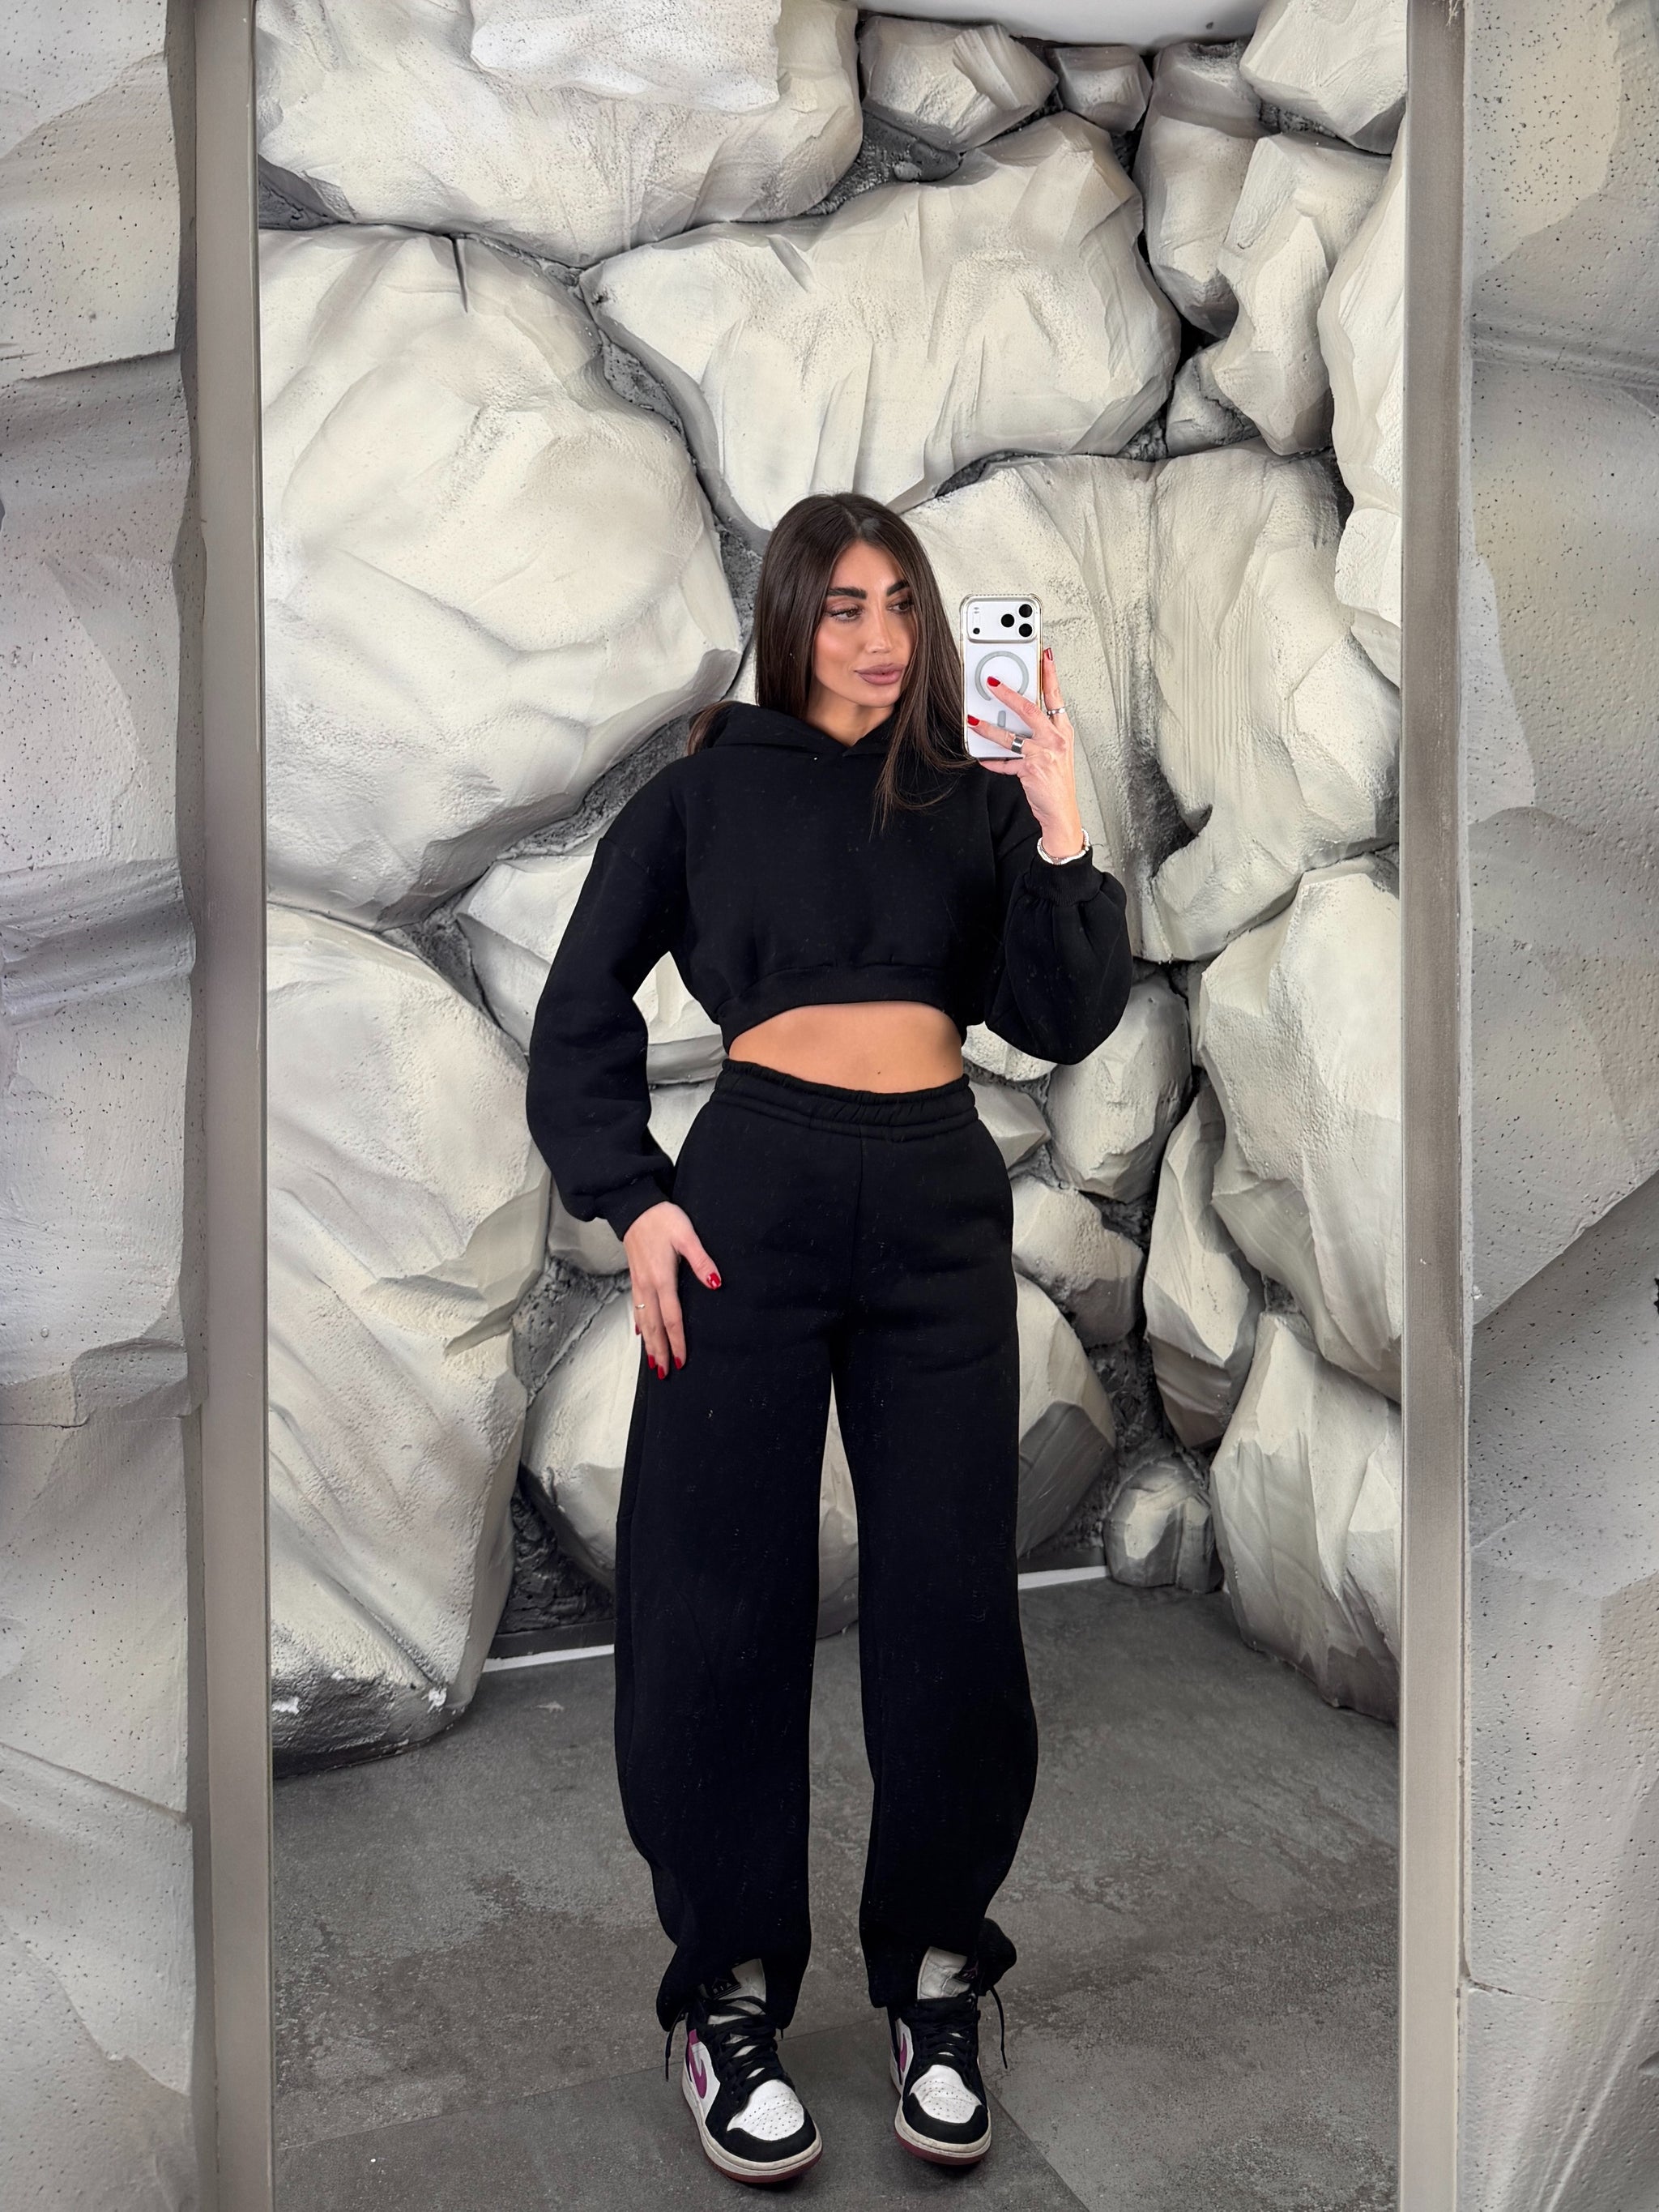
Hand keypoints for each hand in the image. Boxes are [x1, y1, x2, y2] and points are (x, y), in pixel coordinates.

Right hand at [622, 1200, 719, 1377]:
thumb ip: (701, 1261)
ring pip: (643, 1320)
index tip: (681, 1360)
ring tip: (653, 1362)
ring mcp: (638, 1283)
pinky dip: (638, 1324)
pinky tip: (639, 1334)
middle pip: (654, 1326)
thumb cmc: (661, 1219)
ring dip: (648, 1343)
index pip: (671, 1318)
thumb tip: (715, 1284)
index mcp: (662, 1279)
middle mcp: (647, 1286)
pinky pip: (635, 1308)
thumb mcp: (687, 1236)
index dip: (677, 1341)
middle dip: (660, 1350)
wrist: (634, 1206)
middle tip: (665, 1373)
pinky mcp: (634, 1277)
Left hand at [967, 646, 1087, 858]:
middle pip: (1030, 709)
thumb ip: (1040, 734)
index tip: (1044, 654)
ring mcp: (1043, 754)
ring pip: (1011, 736)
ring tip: (973, 719)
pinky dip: (991, 761)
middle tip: (992, 682)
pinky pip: (1004, 762)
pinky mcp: (1030, 769)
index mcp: (1063, 731)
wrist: (1062, 811)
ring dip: (989, 727)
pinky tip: (980, 757)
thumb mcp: (1056, 751)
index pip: (1057, 696)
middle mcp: (1055, 739)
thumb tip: (1015, 719)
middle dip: (1009, 693)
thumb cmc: (1057, 781)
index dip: (1050, 674)